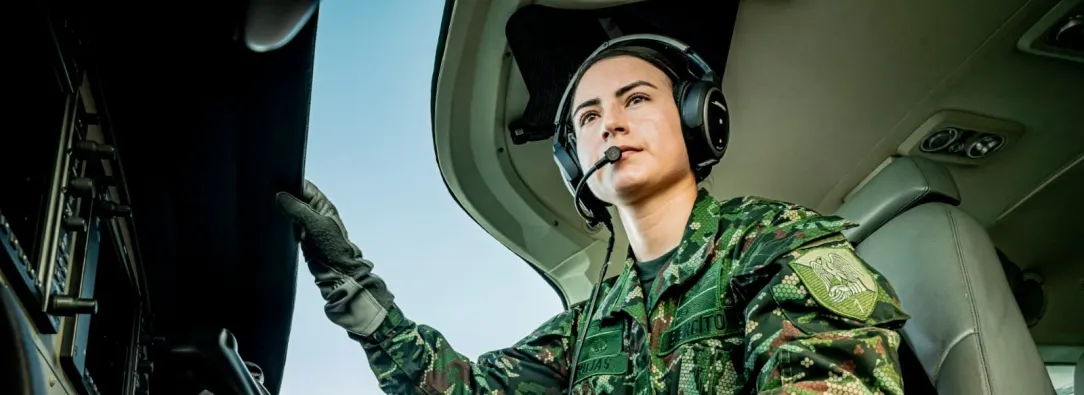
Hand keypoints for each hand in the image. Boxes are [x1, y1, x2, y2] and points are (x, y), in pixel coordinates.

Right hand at [276, 180, 392, 336]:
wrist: (337, 275)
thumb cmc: (333, 249)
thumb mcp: (315, 225)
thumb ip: (298, 209)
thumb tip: (280, 196)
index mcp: (323, 205)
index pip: (305, 187)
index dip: (291, 182)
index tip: (273, 181)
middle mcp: (316, 214)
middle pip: (296, 198)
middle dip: (283, 196)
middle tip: (265, 194)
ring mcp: (308, 226)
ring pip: (291, 212)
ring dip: (281, 210)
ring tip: (265, 206)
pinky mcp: (301, 239)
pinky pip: (289, 226)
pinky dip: (281, 223)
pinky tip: (271, 222)